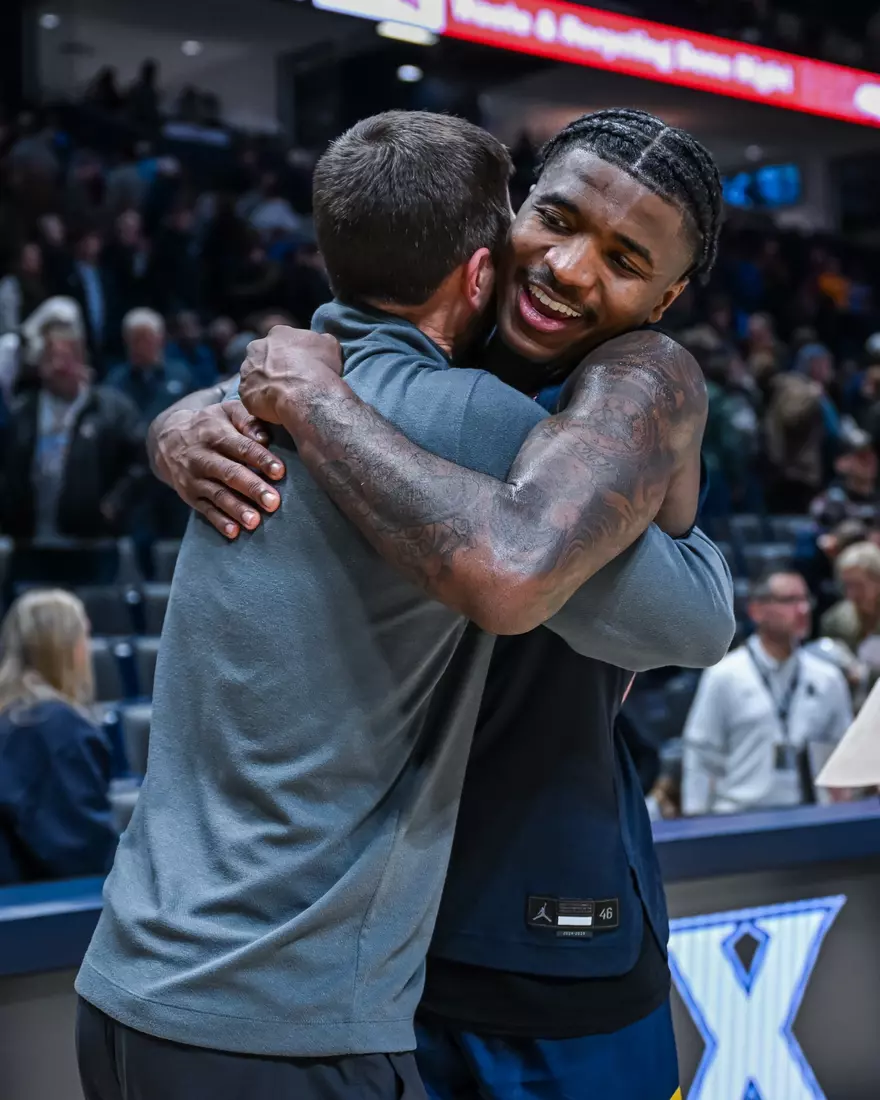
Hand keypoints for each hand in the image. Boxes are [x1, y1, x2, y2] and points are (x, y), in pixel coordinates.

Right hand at [152, 400, 285, 538]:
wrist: (167, 439)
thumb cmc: (211, 425)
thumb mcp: (227, 411)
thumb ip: (248, 419)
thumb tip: (265, 437)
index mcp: (215, 433)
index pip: (241, 447)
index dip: (261, 459)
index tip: (280, 472)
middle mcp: (202, 457)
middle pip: (230, 473)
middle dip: (252, 488)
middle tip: (273, 502)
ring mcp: (194, 478)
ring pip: (217, 495)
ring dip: (237, 509)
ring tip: (255, 521)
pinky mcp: (190, 496)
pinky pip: (205, 511)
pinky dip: (219, 522)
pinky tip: (234, 532)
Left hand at [240, 326, 342, 425]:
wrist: (306, 394)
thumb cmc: (320, 368)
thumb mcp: (330, 345)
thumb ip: (320, 340)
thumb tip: (320, 341)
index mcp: (278, 333)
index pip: (280, 341)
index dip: (289, 354)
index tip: (297, 365)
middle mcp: (257, 348)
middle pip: (262, 356)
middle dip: (271, 366)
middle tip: (286, 381)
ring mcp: (247, 370)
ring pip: (253, 376)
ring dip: (263, 384)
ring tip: (280, 396)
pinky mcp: (243, 392)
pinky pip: (251, 396)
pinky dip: (260, 401)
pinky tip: (273, 407)